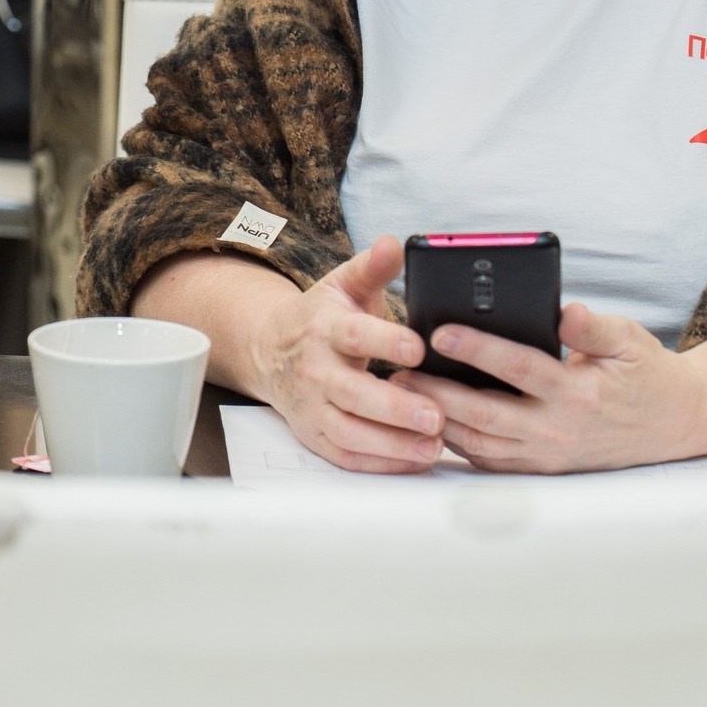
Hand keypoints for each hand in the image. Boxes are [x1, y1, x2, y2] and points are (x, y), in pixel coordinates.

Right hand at [247, 236, 444, 473]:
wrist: (269, 351)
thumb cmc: (321, 319)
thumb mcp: (343, 285)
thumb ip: (373, 267)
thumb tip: (395, 243)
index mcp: (326, 329)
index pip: (354, 334)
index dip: (386, 341)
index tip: (420, 348)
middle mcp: (315, 370)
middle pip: (352, 393)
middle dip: (395, 408)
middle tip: (437, 415)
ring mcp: (312, 406)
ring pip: (349, 432)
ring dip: (392, 443)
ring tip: (434, 444)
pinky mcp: (314, 435)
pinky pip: (346, 456)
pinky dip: (380, 463)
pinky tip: (415, 458)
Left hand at [392, 302, 704, 472]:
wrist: (673, 424)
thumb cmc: (644, 373)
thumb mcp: (628, 339)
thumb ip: (593, 327)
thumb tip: (565, 311)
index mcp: (579, 393)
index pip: (518, 368)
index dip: (477, 349)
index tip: (439, 332)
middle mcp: (559, 430)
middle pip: (486, 414)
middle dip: (438, 394)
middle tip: (400, 373)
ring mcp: (547, 455)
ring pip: (481, 443)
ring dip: (439, 420)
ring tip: (403, 394)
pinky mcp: (541, 468)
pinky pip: (489, 460)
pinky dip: (456, 442)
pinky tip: (430, 420)